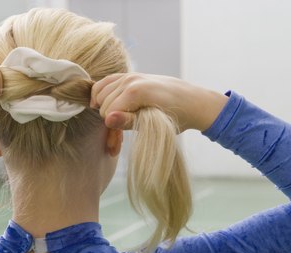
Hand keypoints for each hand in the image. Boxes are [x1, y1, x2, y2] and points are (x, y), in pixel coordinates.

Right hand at [90, 73, 227, 131]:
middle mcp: (131, 79)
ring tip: (116, 121)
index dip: (113, 128)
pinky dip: (100, 93)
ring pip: (100, 92)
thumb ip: (128, 122)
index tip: (120, 140)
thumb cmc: (174, 116)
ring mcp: (129, 75)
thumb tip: (108, 120)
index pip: (108, 112)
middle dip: (108, 119)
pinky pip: (105, 82)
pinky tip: (100, 105)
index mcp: (136, 91)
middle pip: (103, 102)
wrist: (190, 101)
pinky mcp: (129, 75)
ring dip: (104, 107)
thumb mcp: (153, 124)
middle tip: (118, 136)